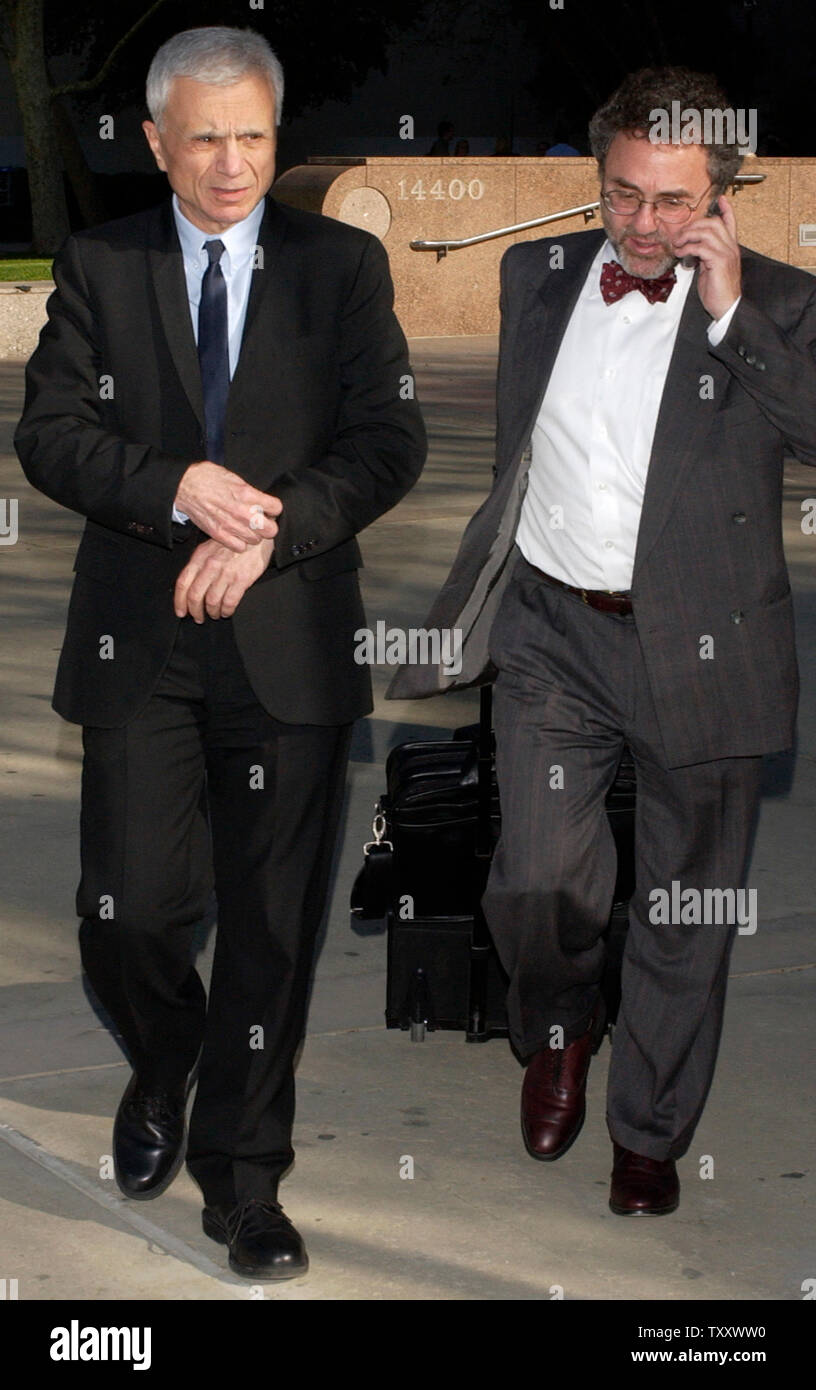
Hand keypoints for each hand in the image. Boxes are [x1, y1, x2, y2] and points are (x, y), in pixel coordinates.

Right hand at [174, 461, 281, 551]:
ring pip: (256, 540)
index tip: (269, 509)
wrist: (185, 485)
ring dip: (254, 534)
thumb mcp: (235, 478)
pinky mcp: (218, 534)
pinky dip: (240, 543)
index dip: (274, 508)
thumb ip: (251, 492)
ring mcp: (230, 525)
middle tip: (261, 521)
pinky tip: (237, 535)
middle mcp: (241, 511)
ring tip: (246, 527)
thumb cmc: (208, 478)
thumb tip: (263, 501)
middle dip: (268, 525)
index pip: (276, 508)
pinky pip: (240, 547)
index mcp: (247, 494)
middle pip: (270, 529)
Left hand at [174, 536, 274, 621]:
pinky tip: (227, 611)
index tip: (181, 611)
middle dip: (195, 611)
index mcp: (200, 557)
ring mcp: (226, 573)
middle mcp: (210, 565)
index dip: (180, 601)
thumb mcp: (211, 547)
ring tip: (215, 614)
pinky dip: (227, 611)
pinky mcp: (241, 580)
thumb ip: (200, 563)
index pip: (183, 583)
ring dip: (212, 612)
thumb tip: (192, 583)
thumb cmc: (235, 541)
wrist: (257, 533)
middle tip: (198, 617)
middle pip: (195, 595)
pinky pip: (229, 602)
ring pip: (212, 601)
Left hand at [670, 196, 741, 321]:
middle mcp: (731, 247)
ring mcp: (726, 253)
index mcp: (730, 248)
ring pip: (707, 232)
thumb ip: (705, 256)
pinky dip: (688, 248)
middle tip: (679, 236)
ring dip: (688, 236)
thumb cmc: (718, 291)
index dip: (726, 210)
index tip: (720, 198)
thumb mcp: (710, 269)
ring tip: (677, 244)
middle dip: (693, 226)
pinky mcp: (719, 262)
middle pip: (713, 223)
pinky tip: (681, 254)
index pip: (731, 223)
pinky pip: (701, 247)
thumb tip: (693, 249)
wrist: (727, 307)